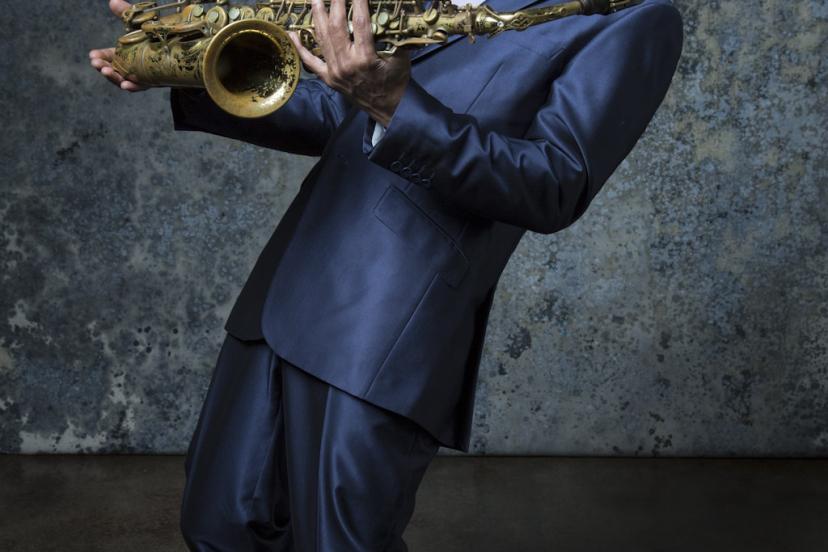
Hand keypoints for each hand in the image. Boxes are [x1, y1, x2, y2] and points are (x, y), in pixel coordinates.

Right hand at [88, 0, 148, 91]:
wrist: (178, 54)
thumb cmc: (154, 39)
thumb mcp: (138, 26)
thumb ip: (125, 15)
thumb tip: (112, 1)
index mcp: (122, 56)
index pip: (107, 57)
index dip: (99, 57)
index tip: (92, 55)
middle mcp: (129, 68)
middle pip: (112, 70)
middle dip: (103, 68)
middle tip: (97, 65)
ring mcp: (139, 77)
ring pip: (123, 80)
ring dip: (114, 78)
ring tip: (107, 72)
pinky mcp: (151, 83)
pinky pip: (140, 86)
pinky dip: (132, 86)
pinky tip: (126, 85)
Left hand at [287, 0, 409, 126]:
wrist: (387, 109)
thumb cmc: (396, 83)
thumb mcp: (401, 59)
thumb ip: (395, 38)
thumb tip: (392, 15)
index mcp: (366, 59)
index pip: (360, 22)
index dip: (358, 1)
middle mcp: (346, 64)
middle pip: (336, 26)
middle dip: (335, 3)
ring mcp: (334, 71)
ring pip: (322, 38)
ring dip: (317, 15)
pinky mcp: (328, 78)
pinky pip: (311, 62)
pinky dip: (300, 48)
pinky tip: (293, 34)